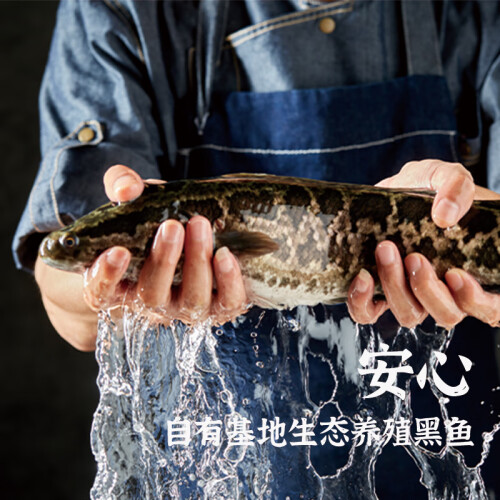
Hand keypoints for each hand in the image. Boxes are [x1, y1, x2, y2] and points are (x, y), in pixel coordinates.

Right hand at [83, 165, 248, 324]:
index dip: (107, 277)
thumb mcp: (135, 200)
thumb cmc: (153, 222)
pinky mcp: (218, 308)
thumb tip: (127, 189)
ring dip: (196, 263)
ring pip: (191, 301)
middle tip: (172, 226)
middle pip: (152, 295)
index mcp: (119, 283)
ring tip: (199, 225)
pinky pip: (226, 304)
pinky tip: (225, 254)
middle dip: (163, 260)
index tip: (119, 251)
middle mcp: (151, 302)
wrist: (191, 234)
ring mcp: (185, 308)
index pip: (101, 293)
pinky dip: (228, 282)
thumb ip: (121, 186)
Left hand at [347, 160, 499, 328]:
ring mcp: (411, 293)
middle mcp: (445, 289)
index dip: (476, 301)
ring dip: (396, 288)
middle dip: (428, 289)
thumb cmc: (429, 187)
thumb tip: (445, 215)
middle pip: (446, 314)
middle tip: (414, 256)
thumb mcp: (447, 175)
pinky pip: (369, 313)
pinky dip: (362, 302)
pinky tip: (362, 276)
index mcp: (473, 270)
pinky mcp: (378, 292)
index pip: (490, 307)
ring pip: (410, 315)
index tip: (456, 274)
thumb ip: (457, 187)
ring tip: (386, 251)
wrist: (393, 189)